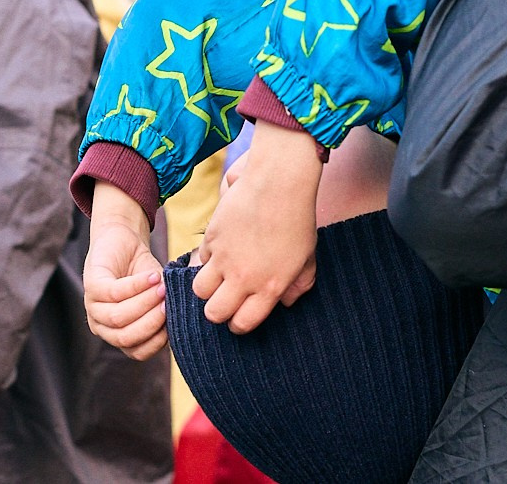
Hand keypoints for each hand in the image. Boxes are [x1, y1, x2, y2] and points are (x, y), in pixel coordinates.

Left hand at [83, 183, 168, 359]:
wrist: (125, 240)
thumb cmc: (144, 273)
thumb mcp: (159, 297)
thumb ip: (166, 314)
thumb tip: (179, 327)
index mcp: (119, 335)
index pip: (138, 352)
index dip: (158, 339)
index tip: (175, 319)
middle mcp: (103, 326)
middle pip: (126, 337)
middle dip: (152, 322)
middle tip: (168, 303)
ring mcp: (93, 307)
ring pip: (119, 318)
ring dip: (145, 302)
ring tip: (162, 287)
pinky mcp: (91, 285)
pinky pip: (114, 293)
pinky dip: (138, 285)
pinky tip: (153, 276)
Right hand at [191, 126, 321, 334]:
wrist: (278, 182)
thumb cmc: (298, 219)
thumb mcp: (307, 258)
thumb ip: (299, 285)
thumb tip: (286, 303)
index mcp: (270, 287)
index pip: (243, 323)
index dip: (238, 324)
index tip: (239, 316)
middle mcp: (244, 278)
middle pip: (214, 313)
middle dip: (217, 311)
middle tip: (224, 299)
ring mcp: (225, 258)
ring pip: (199, 290)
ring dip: (207, 288)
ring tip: (217, 278)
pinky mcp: (212, 237)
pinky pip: (200, 259)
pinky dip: (207, 258)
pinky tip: (221, 249)